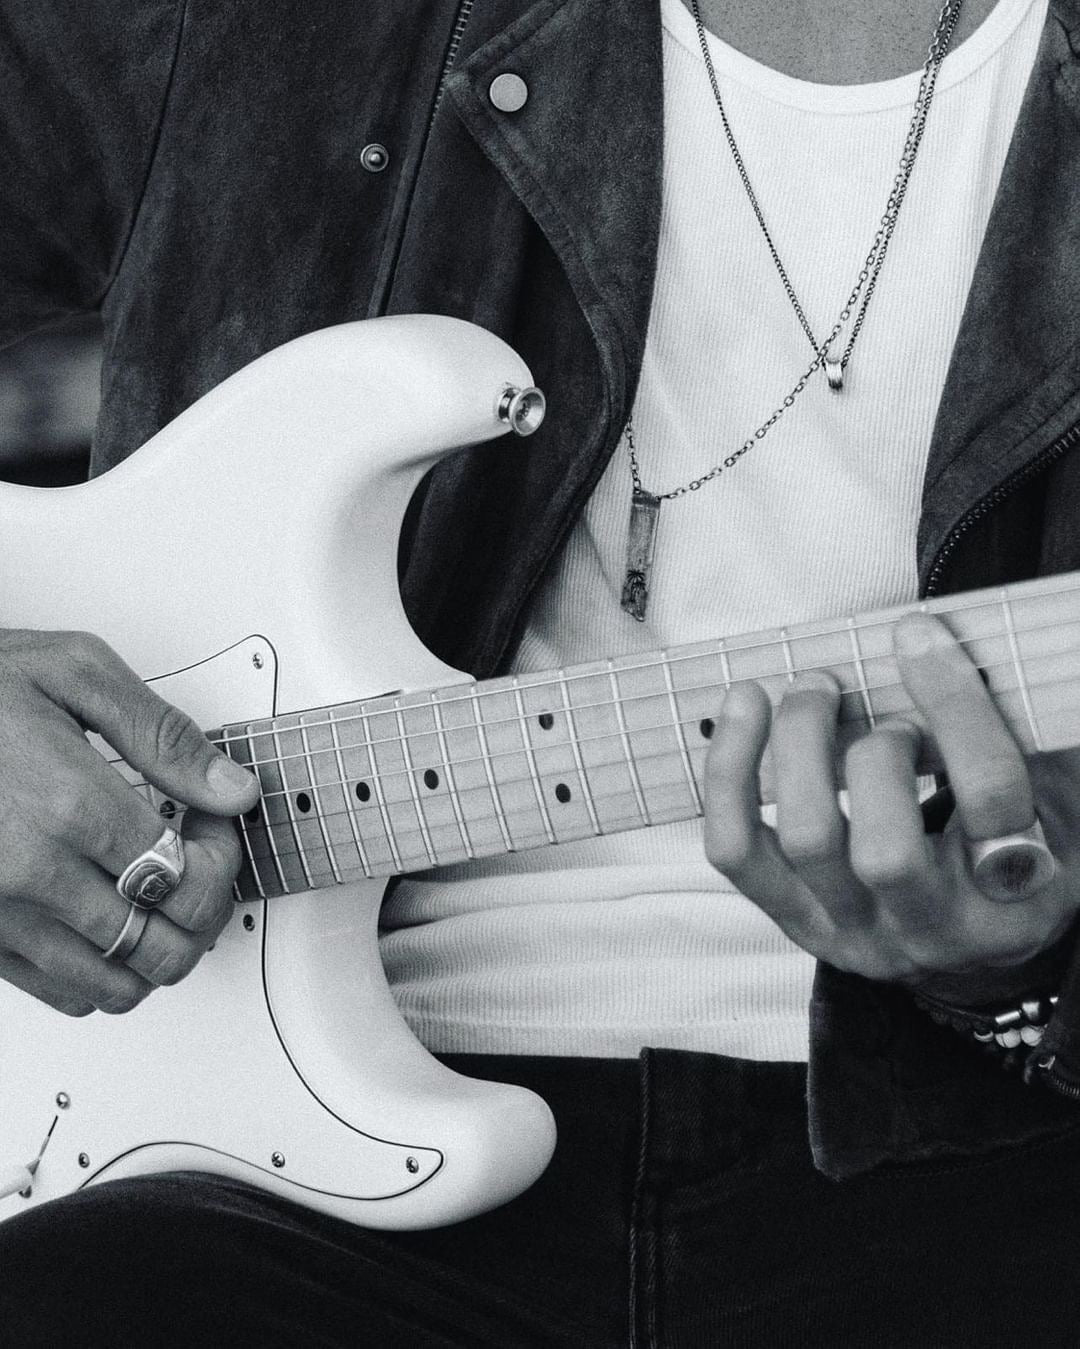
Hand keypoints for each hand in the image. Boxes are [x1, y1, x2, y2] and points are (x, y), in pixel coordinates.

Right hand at [0, 629, 259, 1014]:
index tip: (214, 830)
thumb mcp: (74, 672)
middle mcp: (33, 873)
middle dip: (203, 910)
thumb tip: (231, 786)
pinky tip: (113, 920)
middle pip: (163, 945)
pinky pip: (63, 993)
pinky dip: (105, 972)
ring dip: (160, 951)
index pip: (189, 880)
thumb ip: (162, 735)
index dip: (222, 860)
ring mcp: (0, 914)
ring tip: (161, 897)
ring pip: (118, 986)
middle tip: (198, 866)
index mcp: (70, 804)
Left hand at [703, 612, 1079, 993]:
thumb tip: (946, 642)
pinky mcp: (793, 917)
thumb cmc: (1010, 837)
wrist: (975, 931)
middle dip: (872, 752)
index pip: (989, 799)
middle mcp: (933, 928)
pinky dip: (729, 774)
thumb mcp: (1045, 790)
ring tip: (811, 690)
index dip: (954, 704)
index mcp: (1017, 892)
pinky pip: (736, 850)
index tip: (918, 635)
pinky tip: (745, 713)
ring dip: (796, 746)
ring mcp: (856, 929)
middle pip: (885, 853)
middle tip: (870, 700)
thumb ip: (1013, 728)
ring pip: (807, 844)